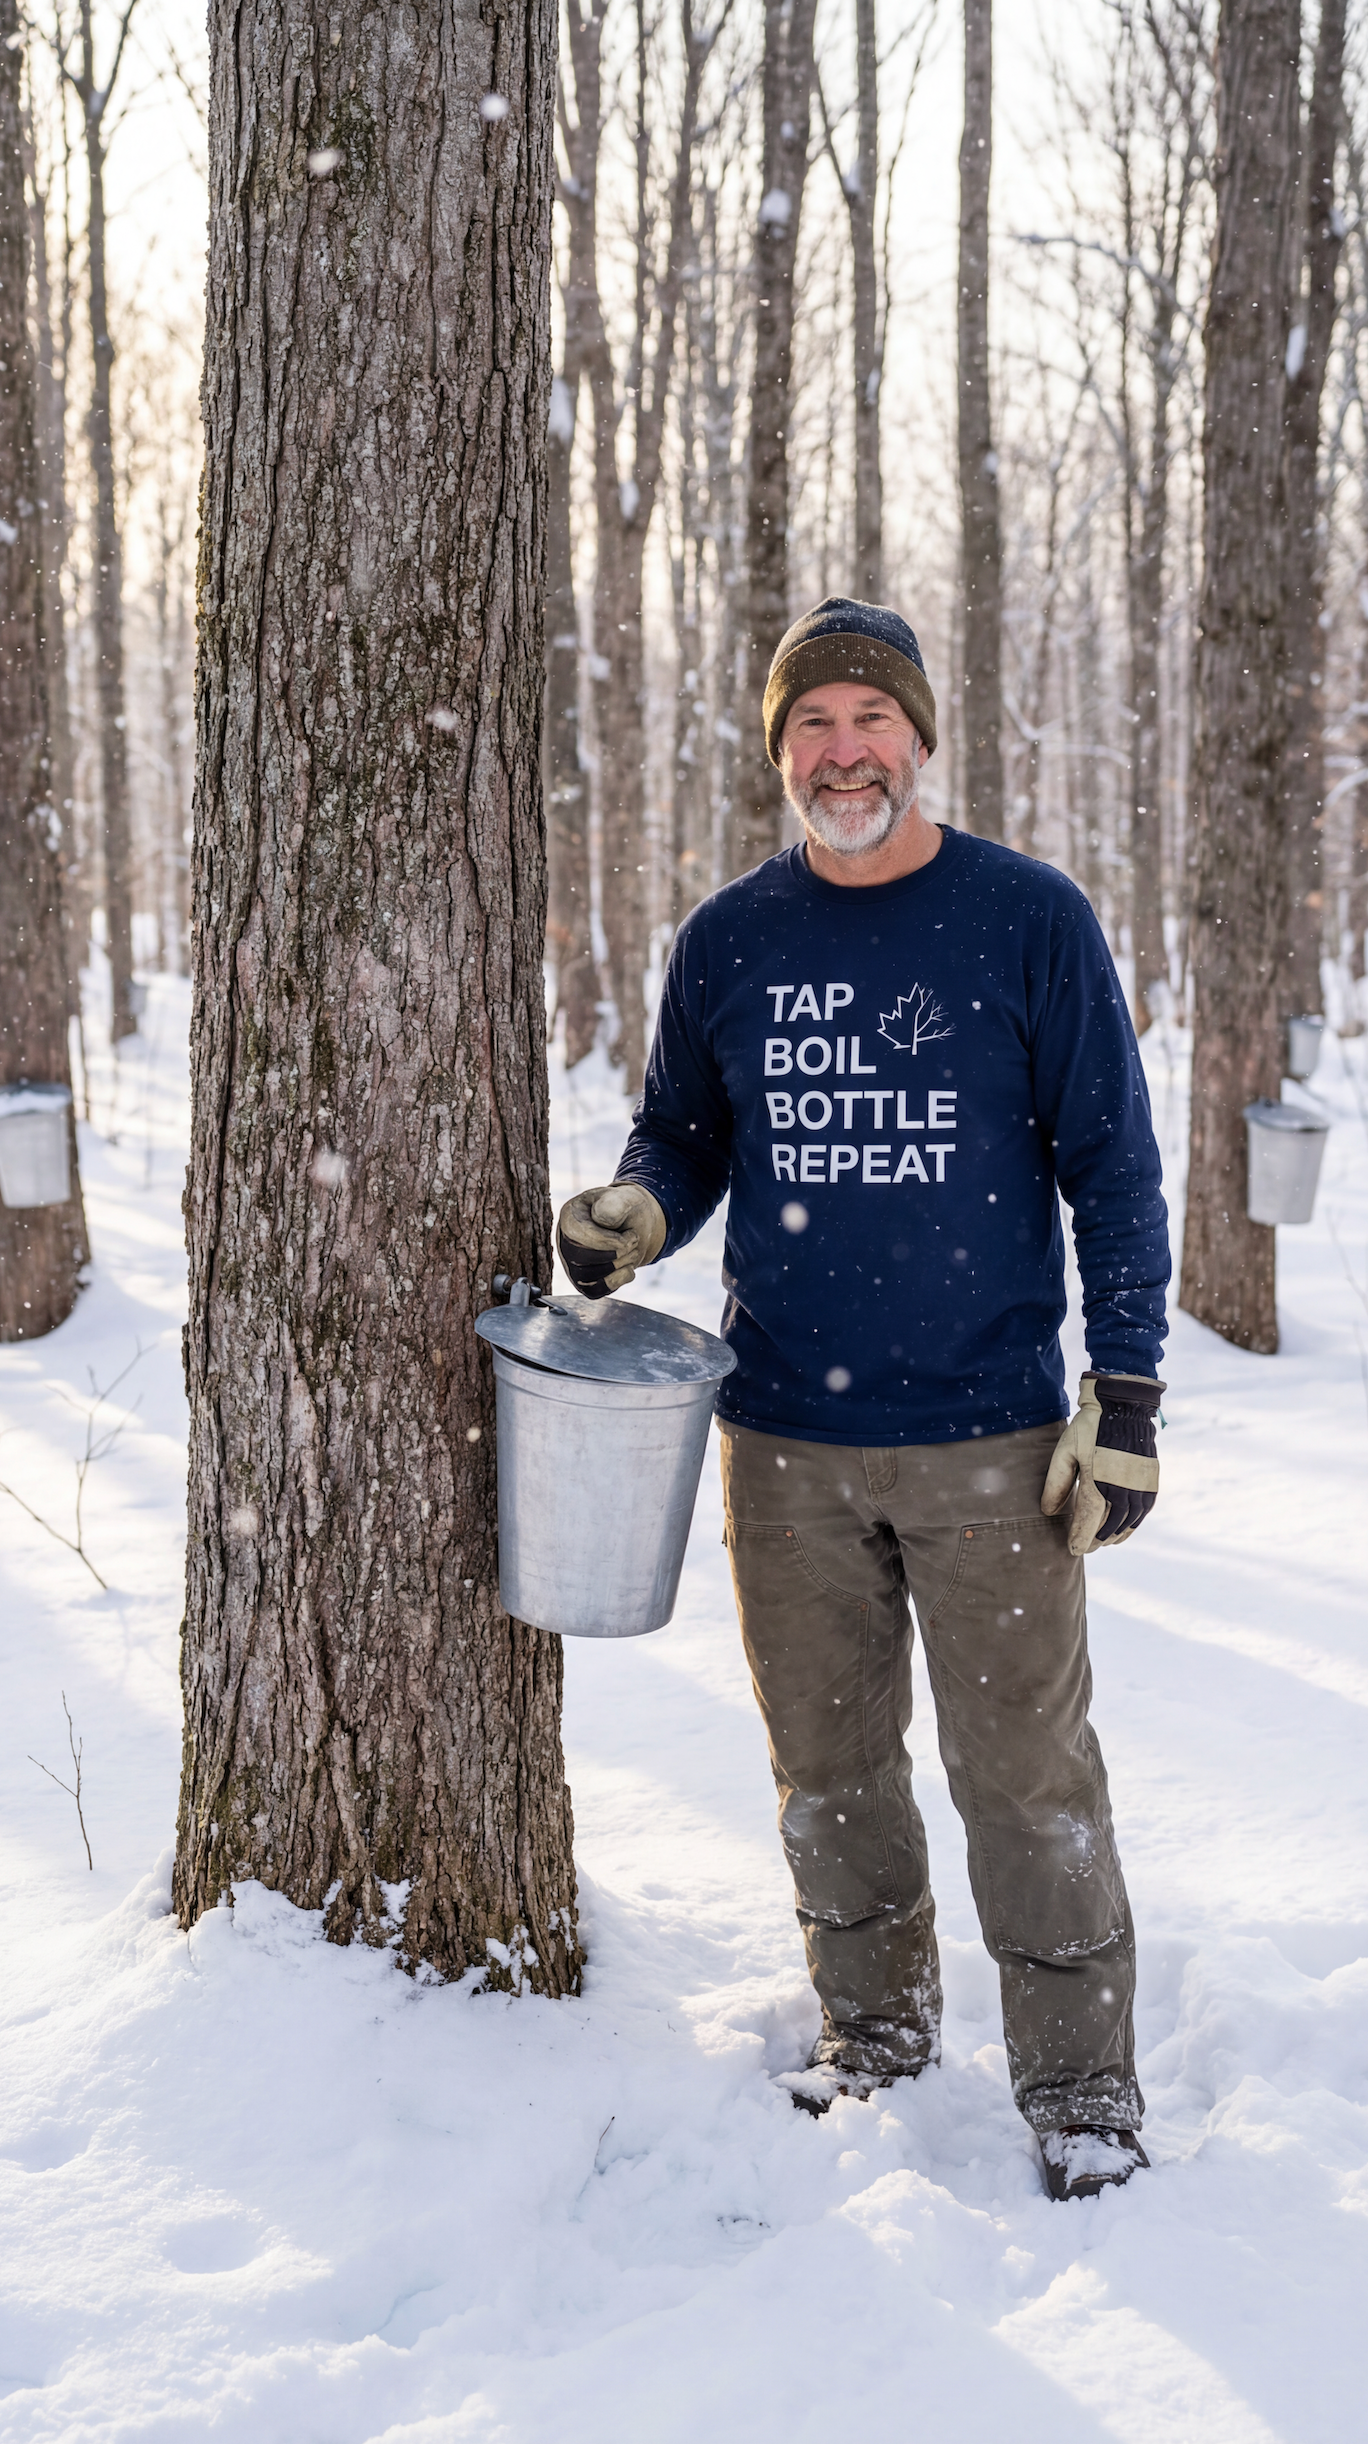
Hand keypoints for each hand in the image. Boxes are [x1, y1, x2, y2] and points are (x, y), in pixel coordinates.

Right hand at [555, 1183, 666, 1299]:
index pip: (578, 1235)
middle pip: (580, 1258)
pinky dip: (616, 1282)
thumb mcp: (624, 1199)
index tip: (631, 1236)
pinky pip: (593, 1291)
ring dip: (617, 1267)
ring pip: (586, 1277)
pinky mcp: (584, 1282)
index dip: (608, 1241)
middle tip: (634, 1244)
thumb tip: (600, 1218)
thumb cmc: (625, 1210)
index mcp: (570, 1216)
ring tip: (633, 1253)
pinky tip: (627, 1268)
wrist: (633, 1224)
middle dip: (614, 1254)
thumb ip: (613, 1204)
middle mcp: (565, 1241)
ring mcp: (572, 1264)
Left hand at [1040, 1373, 1163, 1556]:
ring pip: (1127, 1523)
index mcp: (1098, 1481)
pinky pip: (1142, 1512)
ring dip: (1114, 1536)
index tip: (1072, 1551)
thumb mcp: (1065, 1452)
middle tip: (1084, 1548)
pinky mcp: (1150, 1481)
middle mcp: (1122, 1488)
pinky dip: (1132, 1525)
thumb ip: (1056, 1483)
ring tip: (1101, 1542)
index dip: (1080, 1539)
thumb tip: (1048, 1512)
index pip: (1088, 1521)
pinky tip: (1122, 1530)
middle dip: (1096, 1541)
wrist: (1123, 1407)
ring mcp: (1139, 1486)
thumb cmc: (1089, 1429)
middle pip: (1109, 1527)